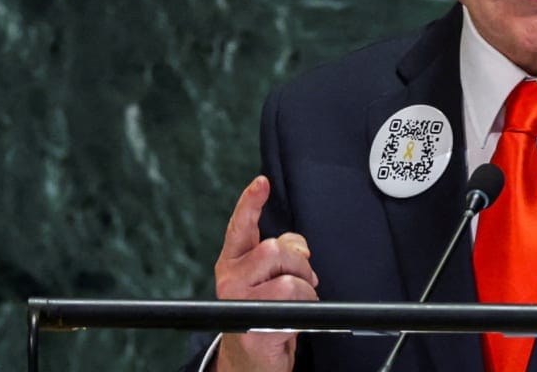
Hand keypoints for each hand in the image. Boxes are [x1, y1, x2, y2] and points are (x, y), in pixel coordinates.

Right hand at [213, 176, 318, 371]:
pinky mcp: (253, 322)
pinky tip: (294, 318)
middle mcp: (229, 279)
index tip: (262, 183)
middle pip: (275, 249)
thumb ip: (281, 252)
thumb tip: (297, 245)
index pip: (239, 227)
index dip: (250, 203)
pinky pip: (293, 298)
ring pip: (289, 276)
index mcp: (233, 262)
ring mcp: (238, 301)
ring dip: (306, 288)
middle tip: (303, 280)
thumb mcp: (270, 278)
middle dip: (300, 263)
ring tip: (298, 302)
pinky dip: (306, 304)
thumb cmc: (266, 313)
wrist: (254, 359)